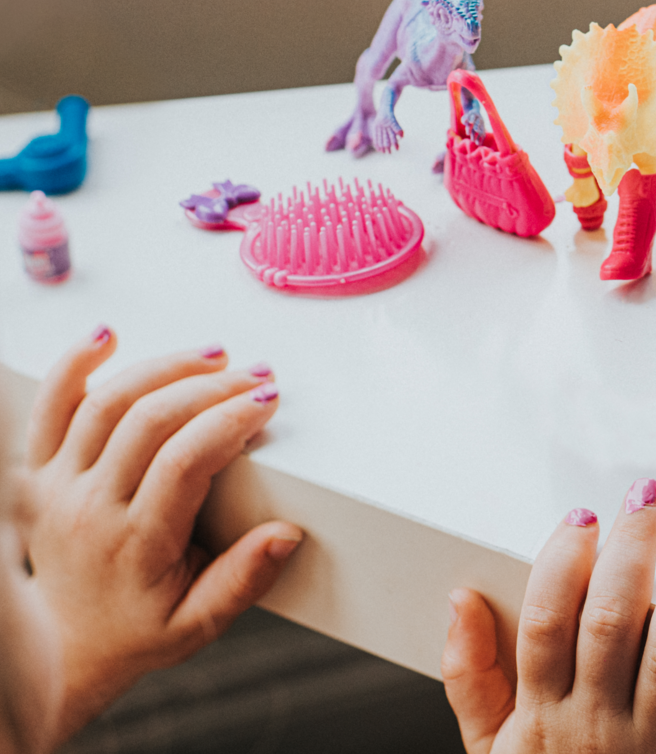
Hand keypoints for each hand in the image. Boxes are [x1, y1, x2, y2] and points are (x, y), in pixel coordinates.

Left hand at [22, 327, 302, 745]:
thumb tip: (285, 535)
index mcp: (135, 542)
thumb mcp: (200, 624)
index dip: (230, 421)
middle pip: (150, 420)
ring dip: (164, 367)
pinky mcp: (38, 472)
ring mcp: (59, 485)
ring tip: (212, 356)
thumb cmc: (136, 632)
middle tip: (255, 376)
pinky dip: (74, 366)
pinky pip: (49, 407)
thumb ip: (243, 579)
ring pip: (106, 402)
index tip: (267, 401)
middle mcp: (90, 507)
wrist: (66, 648)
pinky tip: (106, 338)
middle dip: (212, 387)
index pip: (186, 461)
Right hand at [442, 479, 655, 753]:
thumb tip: (459, 602)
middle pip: (611, 623)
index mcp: (543, 715)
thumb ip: (471, 678)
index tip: (582, 519)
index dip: (562, 563)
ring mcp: (654, 752)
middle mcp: (597, 728)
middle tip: (651, 496)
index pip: (547, 622)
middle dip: (632, 551)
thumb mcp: (490, 752)